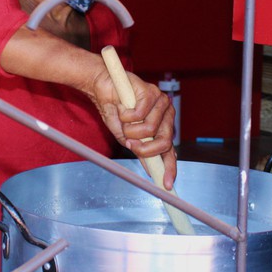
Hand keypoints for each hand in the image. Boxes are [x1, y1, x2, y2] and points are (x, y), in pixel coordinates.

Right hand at [90, 68, 178, 188]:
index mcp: (163, 126)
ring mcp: (161, 102)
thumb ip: (139, 149)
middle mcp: (166, 114)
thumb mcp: (126, 136)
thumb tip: (150, 169)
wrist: (102, 87)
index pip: (170, 149)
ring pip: (150, 130)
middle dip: (144, 149)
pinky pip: (139, 115)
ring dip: (129, 129)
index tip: (166, 184)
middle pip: (164, 142)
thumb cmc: (114, 110)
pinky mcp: (151, 92)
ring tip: (123, 119)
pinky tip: (122, 107)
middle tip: (130, 144)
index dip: (169, 167)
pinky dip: (125, 116)